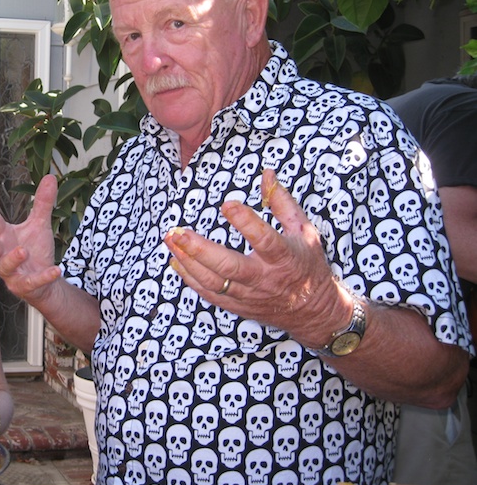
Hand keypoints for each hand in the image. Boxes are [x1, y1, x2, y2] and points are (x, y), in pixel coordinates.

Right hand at [0, 174, 61, 304]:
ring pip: (5, 267)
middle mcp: (3, 255)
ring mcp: (12, 273)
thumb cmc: (34, 252)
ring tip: (23, 251)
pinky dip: (43, 277)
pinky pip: (31, 283)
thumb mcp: (39, 225)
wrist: (45, 282)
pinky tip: (54, 270)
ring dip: (12, 259)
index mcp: (4, 238)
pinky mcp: (24, 286)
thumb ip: (42, 203)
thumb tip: (50, 178)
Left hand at [163, 168, 343, 347]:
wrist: (312, 311)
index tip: (227, 203)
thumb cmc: (306, 265)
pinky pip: (210, 294)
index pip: (264, 240)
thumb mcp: (304, 231)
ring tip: (171, 240)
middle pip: (228, 266)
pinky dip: (190, 279)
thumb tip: (267, 173)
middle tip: (177, 232)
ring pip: (213, 282)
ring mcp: (249, 295)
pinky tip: (176, 261)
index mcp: (284, 257)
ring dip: (188, 262)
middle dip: (199, 249)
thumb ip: (282, 202)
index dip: (246, 222)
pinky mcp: (238, 305)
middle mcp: (264, 278)